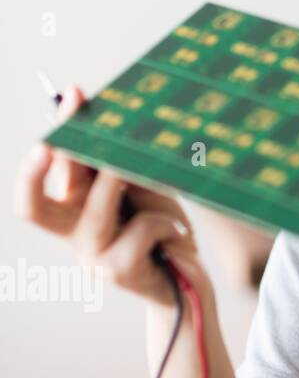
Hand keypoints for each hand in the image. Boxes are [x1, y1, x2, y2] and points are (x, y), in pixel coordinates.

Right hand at [14, 84, 209, 309]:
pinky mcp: (117, 272)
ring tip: (142, 173)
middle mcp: (72, 234)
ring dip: (119, 185)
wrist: (186, 282)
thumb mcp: (145, 192)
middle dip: (38, 169)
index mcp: (74, 208)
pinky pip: (140, 231)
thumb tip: (120, 124)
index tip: (75, 94)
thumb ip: (126, 167)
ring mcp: (91, 256)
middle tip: (50, 140)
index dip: (59, 133)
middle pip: (33, 207)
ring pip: (96, 212)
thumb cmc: (162, 230)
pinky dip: (165, 222)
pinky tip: (178, 233)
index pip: (49, 171)